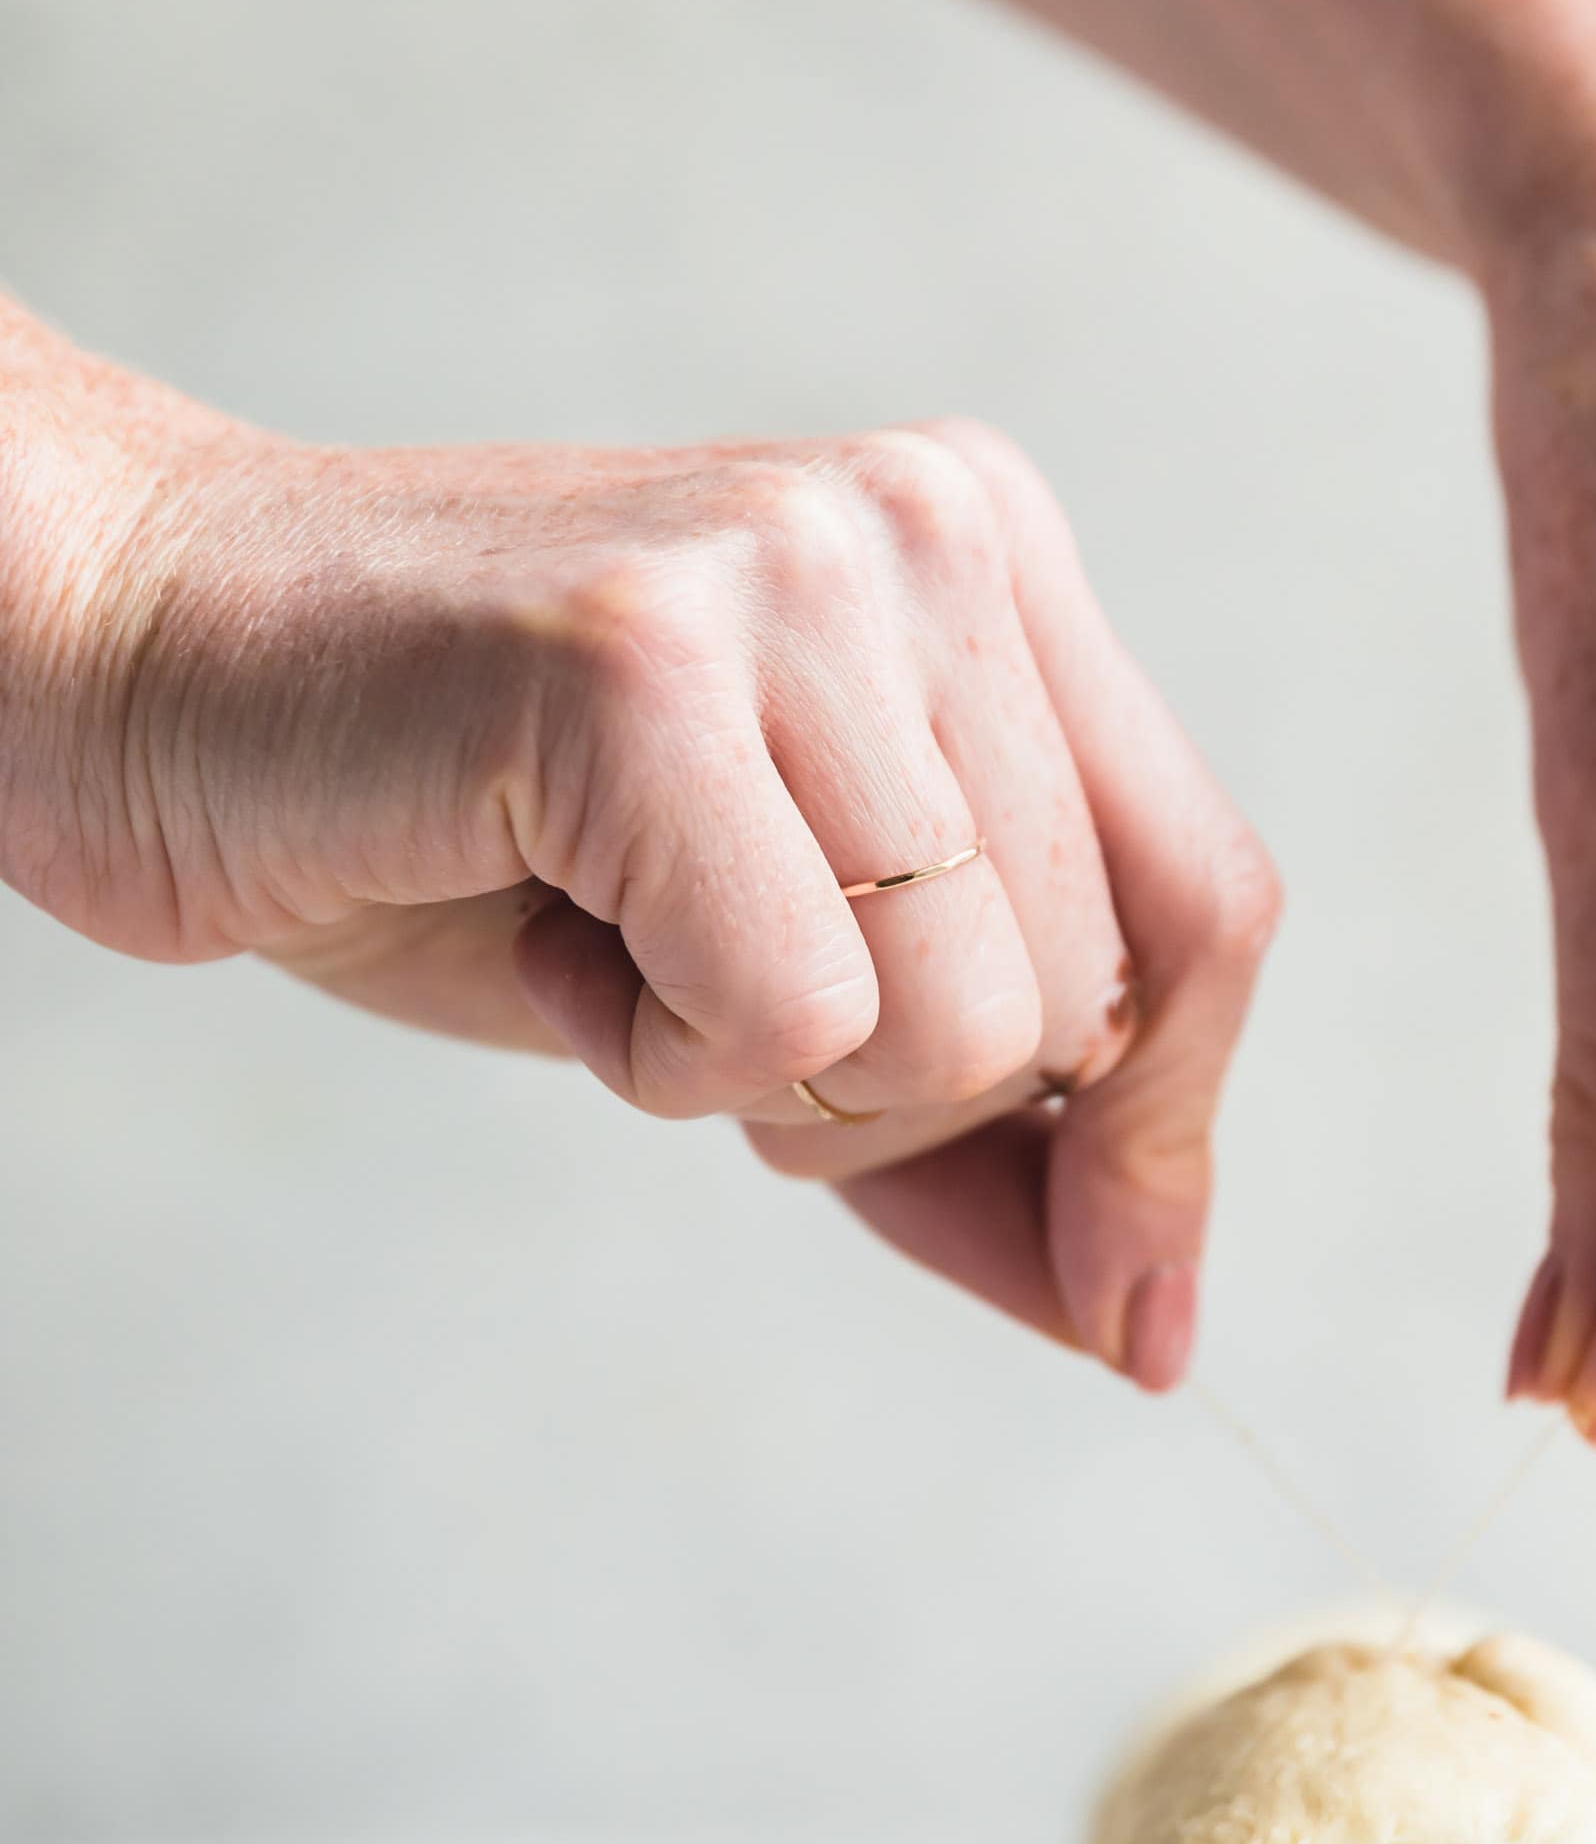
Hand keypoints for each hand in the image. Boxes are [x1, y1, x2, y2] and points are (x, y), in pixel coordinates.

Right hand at [0, 326, 1275, 1382]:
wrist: (140, 672)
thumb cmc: (458, 830)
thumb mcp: (766, 973)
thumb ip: (969, 1122)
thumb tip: (1144, 1318)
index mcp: (995, 555)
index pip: (1208, 899)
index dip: (1177, 1136)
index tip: (1134, 1312)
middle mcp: (933, 524)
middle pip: (1092, 1003)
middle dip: (887, 1100)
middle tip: (680, 976)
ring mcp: (800, 568)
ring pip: (965, 1030)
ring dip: (763, 1078)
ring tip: (603, 931)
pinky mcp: (649, 658)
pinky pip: (796, 1018)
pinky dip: (660, 1056)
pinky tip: (542, 924)